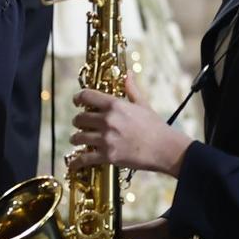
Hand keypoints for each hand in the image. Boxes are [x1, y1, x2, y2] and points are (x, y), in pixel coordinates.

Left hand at [71, 76, 192, 175]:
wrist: (165, 149)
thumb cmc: (156, 127)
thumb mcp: (144, 105)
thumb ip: (131, 89)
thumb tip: (127, 74)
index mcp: (115, 105)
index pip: (87, 96)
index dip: (78, 98)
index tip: (77, 102)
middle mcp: (108, 120)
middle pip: (79, 118)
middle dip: (78, 121)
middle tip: (81, 124)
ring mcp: (106, 139)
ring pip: (78, 137)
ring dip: (77, 139)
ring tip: (79, 140)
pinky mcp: (107, 156)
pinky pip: (84, 158)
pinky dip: (76, 162)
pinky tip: (73, 164)